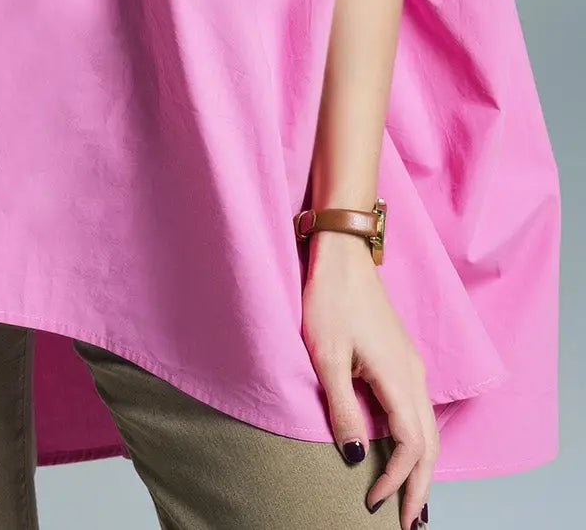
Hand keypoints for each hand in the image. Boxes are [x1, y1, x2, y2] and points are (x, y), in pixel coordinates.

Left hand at [300, 231, 437, 528]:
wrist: (342, 252)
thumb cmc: (330, 299)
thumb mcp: (326, 356)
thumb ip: (341, 408)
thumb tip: (354, 454)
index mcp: (398, 376)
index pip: (410, 445)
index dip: (397, 479)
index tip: (374, 502)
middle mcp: (413, 374)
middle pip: (429, 444)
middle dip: (421, 486)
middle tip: (409, 524)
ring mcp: (410, 365)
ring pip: (428, 428)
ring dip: (422, 467)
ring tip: (411, 500)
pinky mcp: (402, 357)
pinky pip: (419, 411)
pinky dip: (418, 442)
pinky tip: (404, 452)